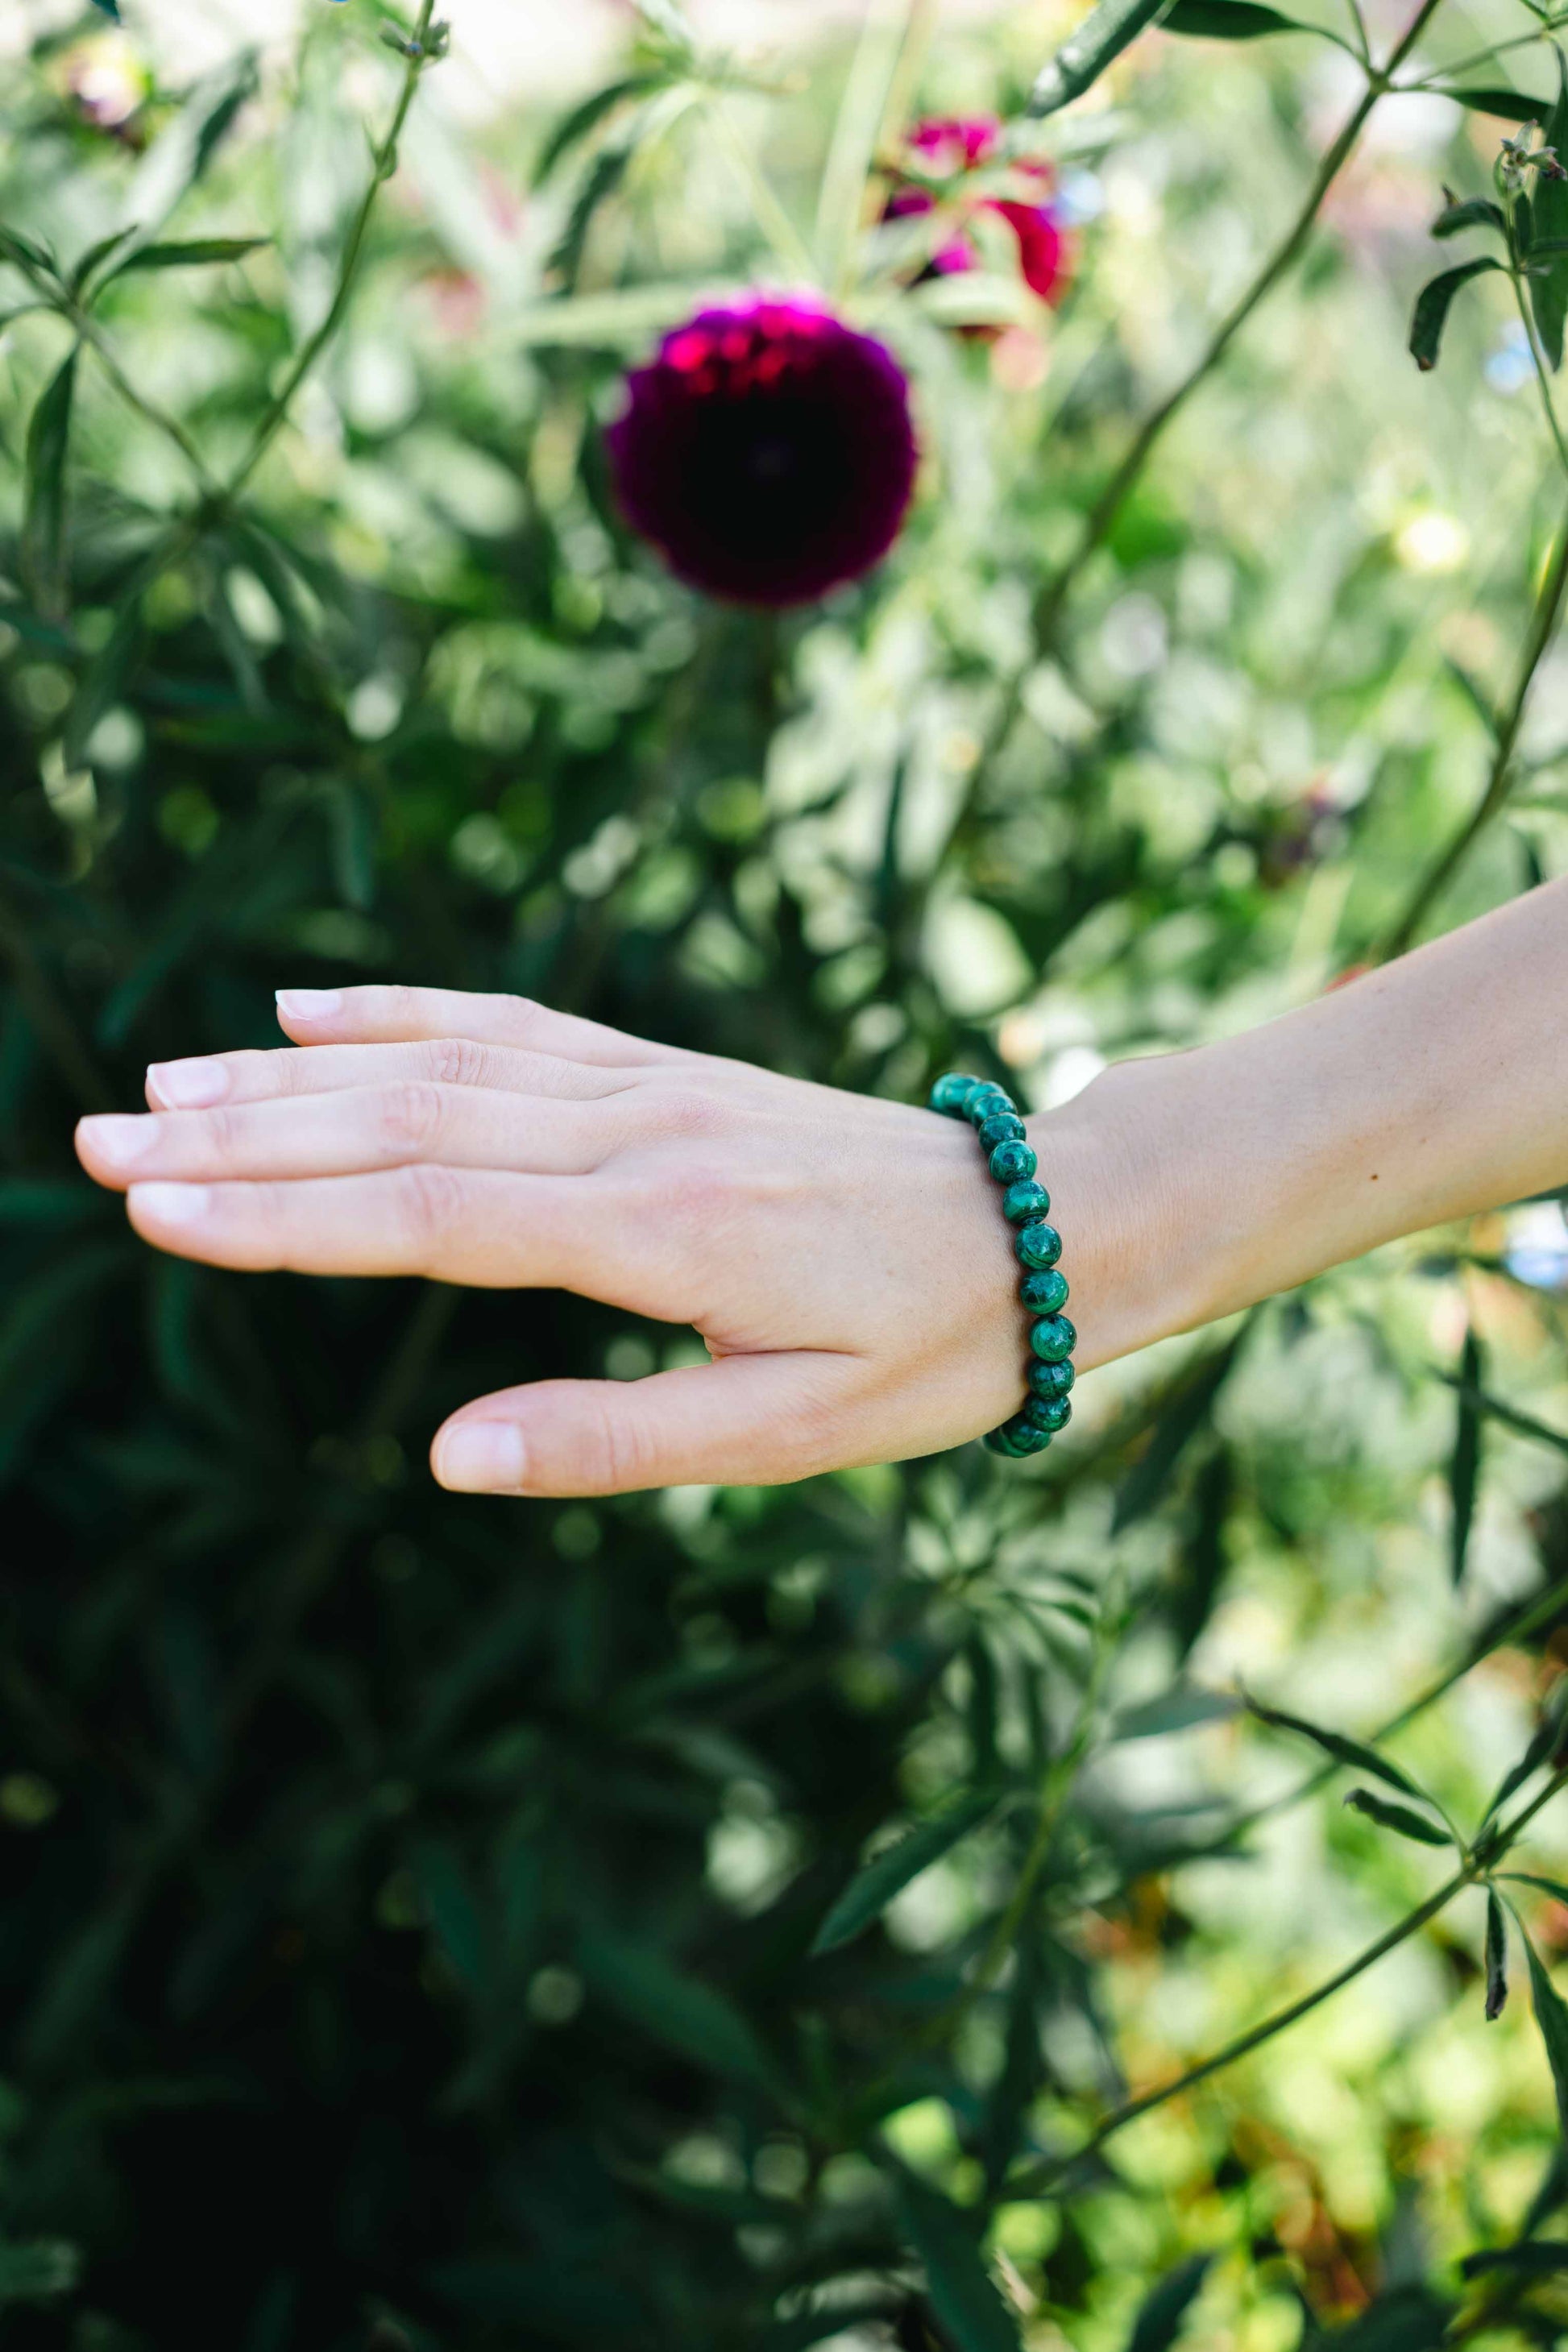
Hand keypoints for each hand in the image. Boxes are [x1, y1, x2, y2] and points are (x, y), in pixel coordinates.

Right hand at [73, 985, 1146, 1496]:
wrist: (1046, 1225)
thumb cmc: (930, 1351)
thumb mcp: (794, 1436)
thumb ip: (617, 1443)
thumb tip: (447, 1458)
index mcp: (661, 1234)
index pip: (428, 1217)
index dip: (281, 1218)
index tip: (153, 1213)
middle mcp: (637, 1136)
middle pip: (400, 1124)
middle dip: (238, 1139)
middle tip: (91, 1144)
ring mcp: (648, 1085)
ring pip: (439, 1065)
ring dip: (290, 1075)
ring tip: (159, 1088)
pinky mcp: (664, 1068)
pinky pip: (513, 1026)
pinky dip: (403, 1010)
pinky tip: (308, 1009)